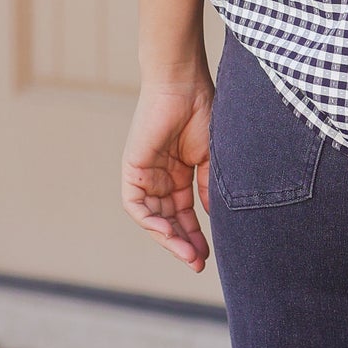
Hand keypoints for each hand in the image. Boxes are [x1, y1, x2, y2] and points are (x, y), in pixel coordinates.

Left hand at [121, 72, 214, 272]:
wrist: (184, 84)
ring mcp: (146, 174)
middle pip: (169, 220)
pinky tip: (169, 234)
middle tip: (198, 262)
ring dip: (169, 238)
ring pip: (153, 218)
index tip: (209, 256)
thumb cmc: (203, 111)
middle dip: (183, 243)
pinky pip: (136, 206)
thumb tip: (215, 218)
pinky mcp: (132, 169)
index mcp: (180, 173)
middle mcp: (162, 177)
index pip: (185, 213)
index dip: (196, 235)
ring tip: (188, 254)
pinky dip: (151, 222)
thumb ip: (209, 188)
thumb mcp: (211, 158)